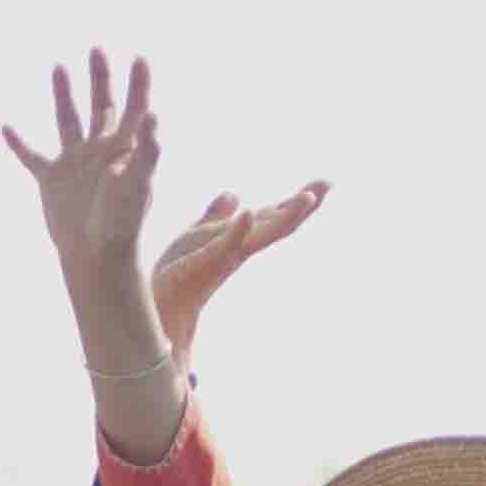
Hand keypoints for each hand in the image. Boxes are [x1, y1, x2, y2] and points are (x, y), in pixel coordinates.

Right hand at [3, 48, 165, 282]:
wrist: (94, 255)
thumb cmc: (120, 222)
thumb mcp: (136, 183)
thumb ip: (147, 150)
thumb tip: (153, 116)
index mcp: (125, 150)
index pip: (135, 108)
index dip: (139, 84)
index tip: (140, 58)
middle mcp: (100, 151)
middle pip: (101, 106)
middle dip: (100, 78)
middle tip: (96, 49)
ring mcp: (75, 164)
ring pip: (67, 120)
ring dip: (63, 94)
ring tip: (59, 66)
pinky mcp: (51, 181)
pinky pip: (31, 156)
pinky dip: (18, 142)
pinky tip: (4, 126)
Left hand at [154, 179, 328, 352]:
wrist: (158, 301)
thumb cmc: (179, 271)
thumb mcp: (199, 234)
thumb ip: (216, 216)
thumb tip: (235, 196)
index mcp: (240, 238)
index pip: (275, 216)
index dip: (298, 201)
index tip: (325, 183)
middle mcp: (240, 248)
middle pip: (279, 225)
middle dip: (303, 207)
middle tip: (327, 186)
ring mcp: (227, 256)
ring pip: (264, 235)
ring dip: (286, 216)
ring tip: (308, 196)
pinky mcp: (207, 263)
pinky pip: (227, 245)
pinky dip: (240, 229)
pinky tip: (250, 211)